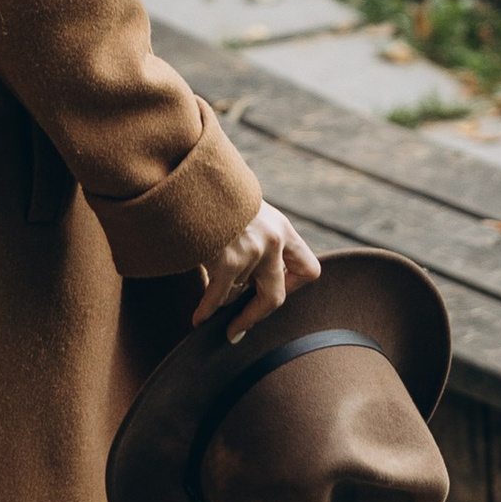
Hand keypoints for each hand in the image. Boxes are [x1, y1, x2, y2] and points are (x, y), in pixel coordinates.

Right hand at [193, 199, 320, 343]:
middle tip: (238, 328)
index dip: (292, 288)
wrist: (191, 173)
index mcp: (282, 229)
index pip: (309, 271)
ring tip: (206, 298)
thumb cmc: (215, 194)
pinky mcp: (228, 258)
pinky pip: (218, 298)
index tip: (270, 290)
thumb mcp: (247, 211)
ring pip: (238, 294)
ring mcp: (252, 250)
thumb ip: (256, 240)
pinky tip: (198, 319)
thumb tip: (248, 288)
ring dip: (222, 298)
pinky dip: (207, 311)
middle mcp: (274, 240)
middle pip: (277, 297)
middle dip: (255, 316)